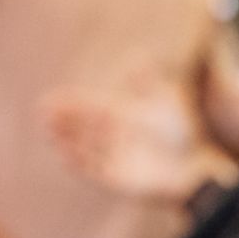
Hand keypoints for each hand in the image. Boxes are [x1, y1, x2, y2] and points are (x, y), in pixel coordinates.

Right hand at [45, 72, 220, 203]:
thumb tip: (138, 56)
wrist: (196, 167)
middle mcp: (115, 138)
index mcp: (123, 118)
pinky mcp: (117, 180)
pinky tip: (64, 157)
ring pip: (84, 148)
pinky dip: (78, 165)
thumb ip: (152, 83)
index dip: (71, 104)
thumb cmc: (185, 135)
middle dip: (63, 120)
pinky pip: (93, 172)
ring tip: (48, 132)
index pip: (91, 108)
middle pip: (83, 128)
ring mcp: (115, 159)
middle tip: (42, 112)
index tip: (50, 99)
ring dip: (66, 140)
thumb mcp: (170, 103)